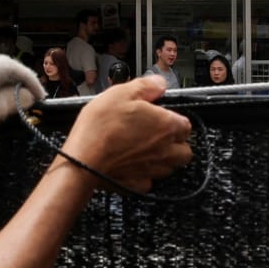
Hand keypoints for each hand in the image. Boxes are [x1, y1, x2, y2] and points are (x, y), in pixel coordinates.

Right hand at [60, 75, 193, 191]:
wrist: (82, 160)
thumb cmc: (100, 128)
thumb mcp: (121, 92)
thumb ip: (146, 86)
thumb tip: (159, 83)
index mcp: (166, 126)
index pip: (186, 125)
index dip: (175, 118)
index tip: (162, 115)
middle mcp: (164, 150)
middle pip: (185, 150)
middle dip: (177, 143)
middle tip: (160, 134)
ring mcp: (152, 170)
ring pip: (170, 167)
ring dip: (164, 159)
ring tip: (146, 149)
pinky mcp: (137, 184)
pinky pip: (149, 181)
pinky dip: (145, 174)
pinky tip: (132, 164)